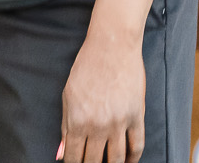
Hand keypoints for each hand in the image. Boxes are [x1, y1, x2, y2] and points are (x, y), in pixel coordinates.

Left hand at [58, 25, 144, 162]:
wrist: (112, 46)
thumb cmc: (87, 67)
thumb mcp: (68, 96)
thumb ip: (65, 127)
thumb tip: (61, 154)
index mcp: (78, 121)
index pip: (74, 158)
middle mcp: (98, 125)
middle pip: (94, 162)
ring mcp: (119, 122)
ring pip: (116, 159)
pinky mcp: (136, 115)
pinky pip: (137, 145)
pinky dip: (133, 158)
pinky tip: (128, 160)